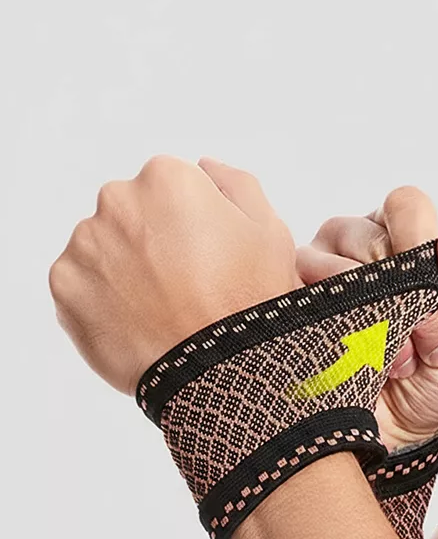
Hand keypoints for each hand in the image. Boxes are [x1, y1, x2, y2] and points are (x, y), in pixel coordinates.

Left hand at [49, 155, 298, 395]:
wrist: (220, 370)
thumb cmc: (249, 301)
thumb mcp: (270, 231)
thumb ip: (237, 184)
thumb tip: (207, 168)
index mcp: (169, 179)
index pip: (172, 188)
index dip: (194, 224)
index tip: (208, 256)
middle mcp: (118, 200)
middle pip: (132, 212)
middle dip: (154, 240)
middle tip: (187, 284)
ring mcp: (86, 244)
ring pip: (104, 247)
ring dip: (126, 268)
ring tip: (163, 307)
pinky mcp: (65, 286)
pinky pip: (82, 284)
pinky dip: (104, 299)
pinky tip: (140, 320)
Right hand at [295, 186, 437, 452]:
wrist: (400, 432)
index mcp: (410, 241)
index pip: (407, 208)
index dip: (419, 242)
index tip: (435, 291)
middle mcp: (362, 246)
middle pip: (372, 238)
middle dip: (402, 297)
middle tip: (418, 340)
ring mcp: (320, 271)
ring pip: (335, 269)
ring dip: (372, 322)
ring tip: (392, 358)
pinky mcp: (293, 303)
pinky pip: (307, 300)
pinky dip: (341, 335)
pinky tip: (360, 360)